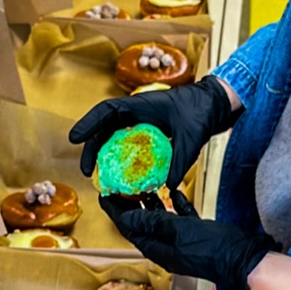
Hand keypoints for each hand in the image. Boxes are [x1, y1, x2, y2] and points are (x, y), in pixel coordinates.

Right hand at [70, 76, 235, 190]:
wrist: (216, 105)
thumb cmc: (202, 110)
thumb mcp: (192, 135)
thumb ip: (180, 159)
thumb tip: (169, 185)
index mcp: (141, 104)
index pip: (107, 111)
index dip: (88, 124)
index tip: (74, 139)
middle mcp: (137, 112)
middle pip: (105, 128)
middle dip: (92, 147)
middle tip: (87, 170)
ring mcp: (142, 122)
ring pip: (114, 137)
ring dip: (104, 154)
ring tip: (99, 176)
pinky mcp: (149, 133)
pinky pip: (128, 145)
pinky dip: (121, 158)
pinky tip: (120, 175)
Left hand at [101, 190, 275, 289]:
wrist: (243, 260)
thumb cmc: (212, 249)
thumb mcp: (179, 231)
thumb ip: (154, 223)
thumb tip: (128, 217)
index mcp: (158, 249)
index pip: (129, 229)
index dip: (116, 212)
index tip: (105, 195)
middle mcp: (167, 247)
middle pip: (141, 224)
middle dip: (130, 205)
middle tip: (121, 185)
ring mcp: (182, 242)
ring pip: (160, 220)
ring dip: (151, 204)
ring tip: (143, 185)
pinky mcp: (197, 235)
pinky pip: (181, 218)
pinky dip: (175, 205)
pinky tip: (174, 192)